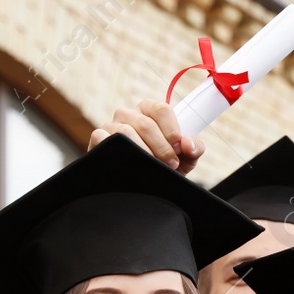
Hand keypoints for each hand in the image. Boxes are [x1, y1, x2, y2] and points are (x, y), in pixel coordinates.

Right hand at [88, 100, 204, 173]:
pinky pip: (103, 138)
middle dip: (162, 147)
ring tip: (154, 167)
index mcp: (150, 111)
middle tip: (171, 164)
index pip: (162, 109)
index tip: (179, 147)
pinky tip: (129, 163)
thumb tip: (188, 144)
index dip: (173, 129)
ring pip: (126, 132)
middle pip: (146, 124)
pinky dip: (117, 150)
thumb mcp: (185, 158)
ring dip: (143, 152)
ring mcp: (112, 125)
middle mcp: (129, 114)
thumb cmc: (164, 165)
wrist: (143, 185)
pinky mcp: (98, 138)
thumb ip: (194, 148)